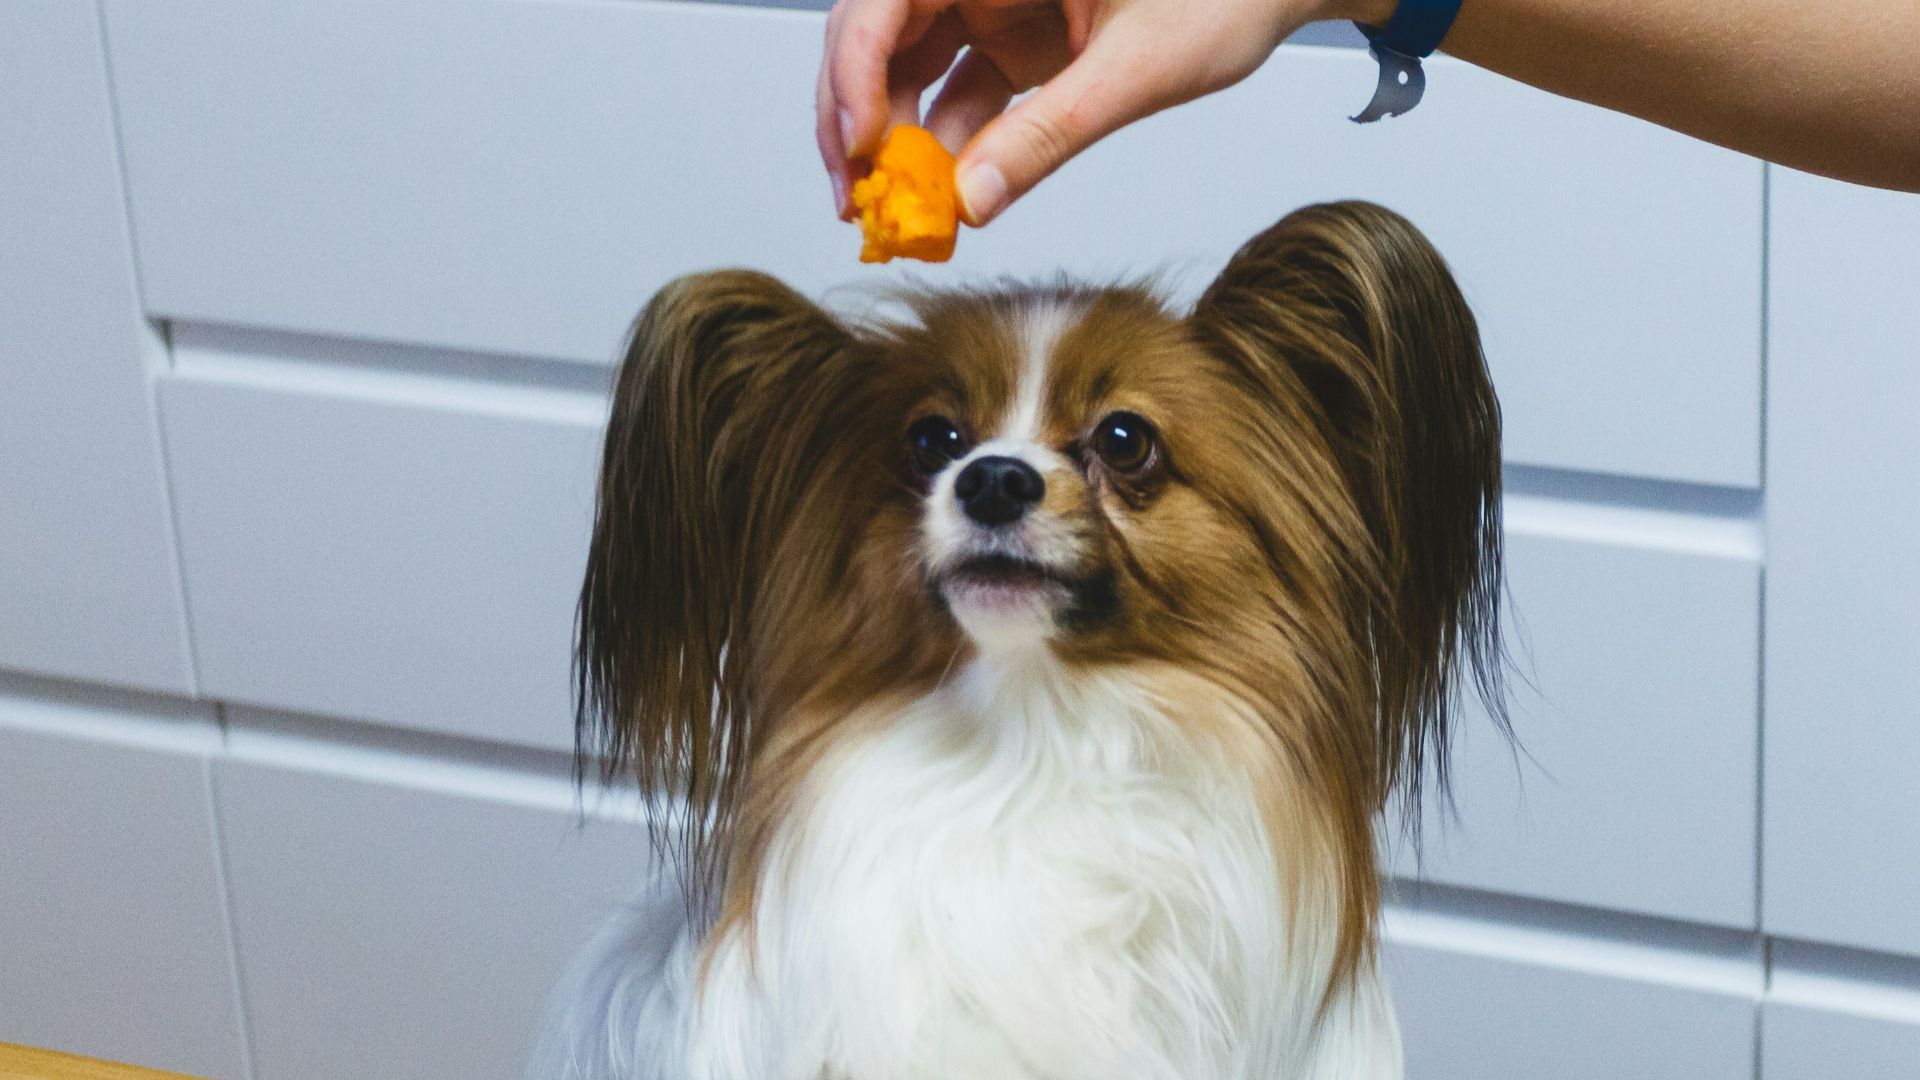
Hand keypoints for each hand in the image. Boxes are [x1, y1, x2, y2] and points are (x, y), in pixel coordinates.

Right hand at [817, 0, 1386, 225]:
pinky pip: (956, 91)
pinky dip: (946, 148)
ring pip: (905, 69)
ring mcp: (990, 2)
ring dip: (895, 143)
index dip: (851, 73)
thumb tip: (973, 201)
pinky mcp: (1011, 40)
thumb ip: (1050, 133)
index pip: (883, 0)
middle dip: (854, 118)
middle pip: (875, 36)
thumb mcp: (1138, 67)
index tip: (857, 149)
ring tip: (898, 218)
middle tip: (858, 202)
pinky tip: (945, 204)